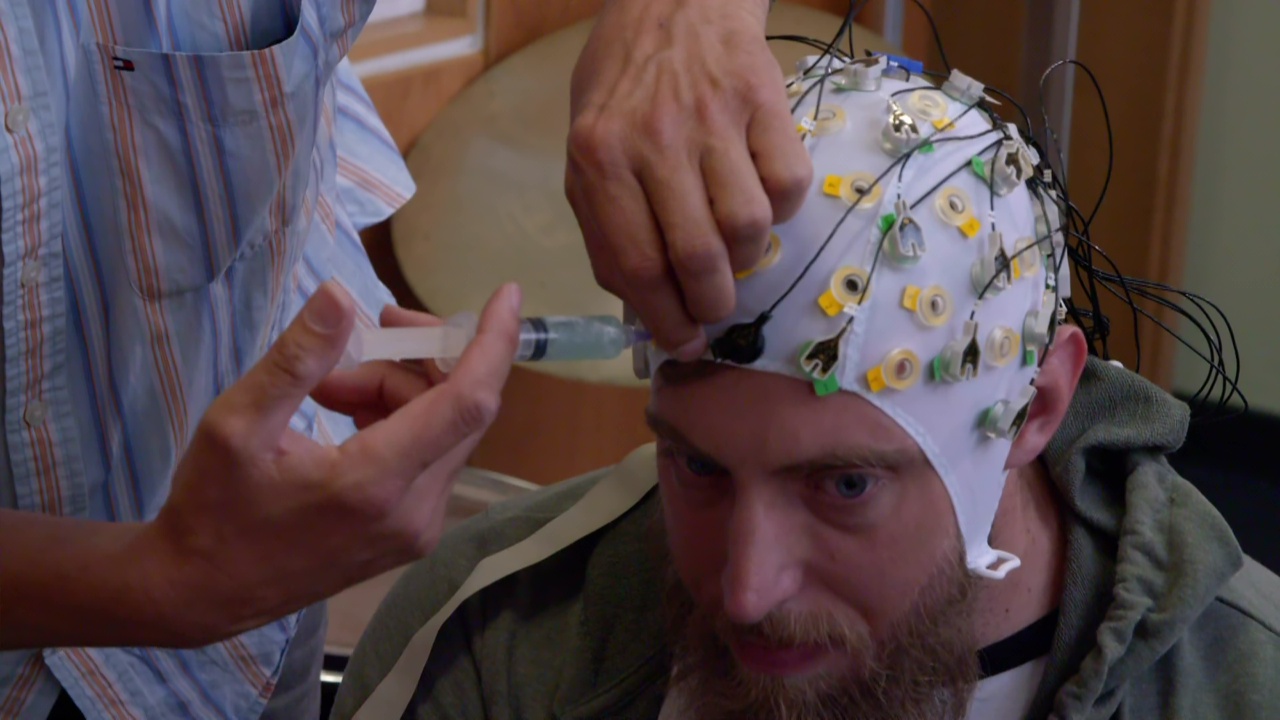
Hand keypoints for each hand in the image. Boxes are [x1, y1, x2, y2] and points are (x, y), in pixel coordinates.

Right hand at [142, 281, 520, 644]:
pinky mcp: (413, 533)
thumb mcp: (237, 423)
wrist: (204, 592)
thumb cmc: (214, 508)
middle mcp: (415, 511)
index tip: (506, 294)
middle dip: (423, 356)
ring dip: (401, 389)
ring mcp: (419, 528)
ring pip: (445, 429)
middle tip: (372, 326)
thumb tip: (341, 294)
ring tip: (327, 387)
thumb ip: (297, 359)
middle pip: (460, 407)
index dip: (494, 343)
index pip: (468, 402)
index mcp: (375, 483)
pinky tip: (345, 414)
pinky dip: (400, 420)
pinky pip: (431, 456)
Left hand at [565, 0, 811, 359]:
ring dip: (748, 259)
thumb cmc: (623, 89)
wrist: (672, 3)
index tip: (685, 344)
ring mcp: (713, 117)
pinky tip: (761, 195)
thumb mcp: (588, 154)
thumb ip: (607, 226)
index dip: (667, 320)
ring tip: (734, 248)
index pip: (636, 266)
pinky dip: (783, 209)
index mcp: (598, 159)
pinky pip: (789, 185)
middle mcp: (654, 140)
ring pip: (750, 228)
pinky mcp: (765, 100)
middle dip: (712, 305)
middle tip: (715, 309)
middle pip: (698, 258)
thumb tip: (646, 308)